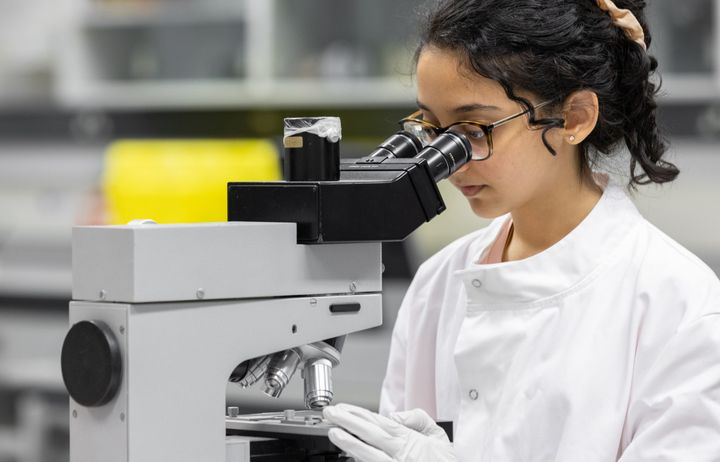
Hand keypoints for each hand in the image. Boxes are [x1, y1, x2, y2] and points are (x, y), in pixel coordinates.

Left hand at [323, 403, 456, 461]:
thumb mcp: (438, 436)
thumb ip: (418, 420)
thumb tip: (395, 415)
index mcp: (410, 441)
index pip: (380, 423)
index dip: (359, 415)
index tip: (343, 408)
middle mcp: (400, 455)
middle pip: (370, 436)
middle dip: (348, 423)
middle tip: (330, 414)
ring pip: (368, 455)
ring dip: (349, 443)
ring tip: (333, 432)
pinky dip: (361, 461)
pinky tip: (348, 454)